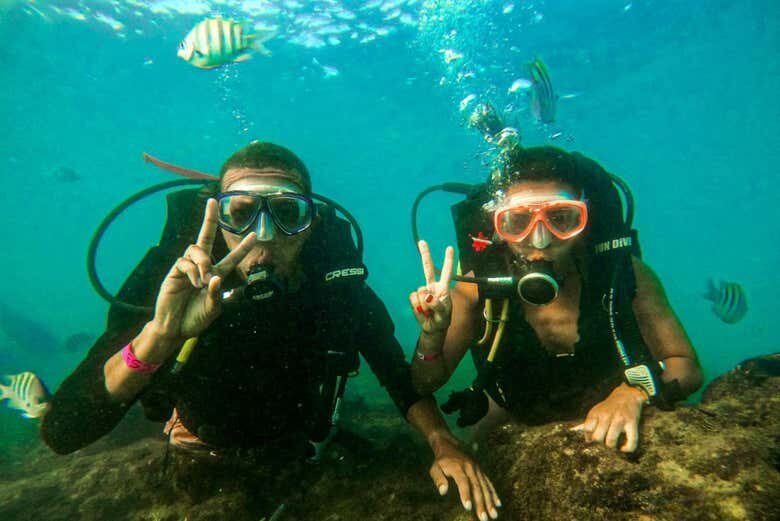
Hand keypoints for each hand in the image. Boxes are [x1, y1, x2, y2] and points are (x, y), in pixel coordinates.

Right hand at [150, 199, 256, 356]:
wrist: (175, 328)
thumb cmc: (195, 319)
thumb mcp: (212, 309)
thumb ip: (216, 295)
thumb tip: (216, 277)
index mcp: (216, 275)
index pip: (232, 258)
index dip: (243, 247)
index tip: (255, 235)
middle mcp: (202, 267)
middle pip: (205, 237)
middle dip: (209, 219)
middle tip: (213, 201)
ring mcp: (187, 268)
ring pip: (197, 249)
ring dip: (203, 262)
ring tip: (203, 281)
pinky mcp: (174, 271)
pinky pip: (185, 262)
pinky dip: (193, 271)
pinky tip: (195, 283)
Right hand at [410, 240, 453, 334]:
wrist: (432, 329)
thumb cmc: (441, 320)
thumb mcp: (444, 315)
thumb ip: (438, 305)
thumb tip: (427, 296)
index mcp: (443, 288)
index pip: (446, 272)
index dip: (448, 260)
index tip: (449, 248)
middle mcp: (432, 287)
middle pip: (428, 268)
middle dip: (425, 255)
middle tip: (422, 242)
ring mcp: (423, 292)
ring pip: (420, 292)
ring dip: (425, 305)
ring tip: (430, 312)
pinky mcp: (415, 298)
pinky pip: (413, 299)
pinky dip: (418, 307)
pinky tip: (423, 312)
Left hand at [429, 432, 500, 519]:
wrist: (450, 445)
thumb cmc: (441, 461)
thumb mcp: (435, 468)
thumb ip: (438, 479)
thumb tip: (443, 491)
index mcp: (458, 467)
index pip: (463, 482)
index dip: (465, 494)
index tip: (468, 507)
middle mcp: (470, 468)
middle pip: (477, 487)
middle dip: (481, 503)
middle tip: (483, 518)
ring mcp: (477, 469)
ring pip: (485, 486)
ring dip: (490, 501)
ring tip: (493, 515)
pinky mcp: (481, 471)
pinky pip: (489, 483)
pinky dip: (494, 494)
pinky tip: (498, 504)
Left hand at [571, 383, 647, 452]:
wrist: (627, 395)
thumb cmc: (609, 407)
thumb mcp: (596, 411)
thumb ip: (590, 424)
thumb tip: (587, 440)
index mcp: (596, 413)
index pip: (587, 429)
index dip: (589, 437)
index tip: (593, 440)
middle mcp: (607, 416)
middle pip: (597, 437)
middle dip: (599, 444)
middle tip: (603, 444)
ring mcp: (620, 420)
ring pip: (611, 441)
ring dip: (611, 447)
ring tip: (612, 445)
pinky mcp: (632, 423)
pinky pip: (631, 441)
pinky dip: (627, 448)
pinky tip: (623, 448)